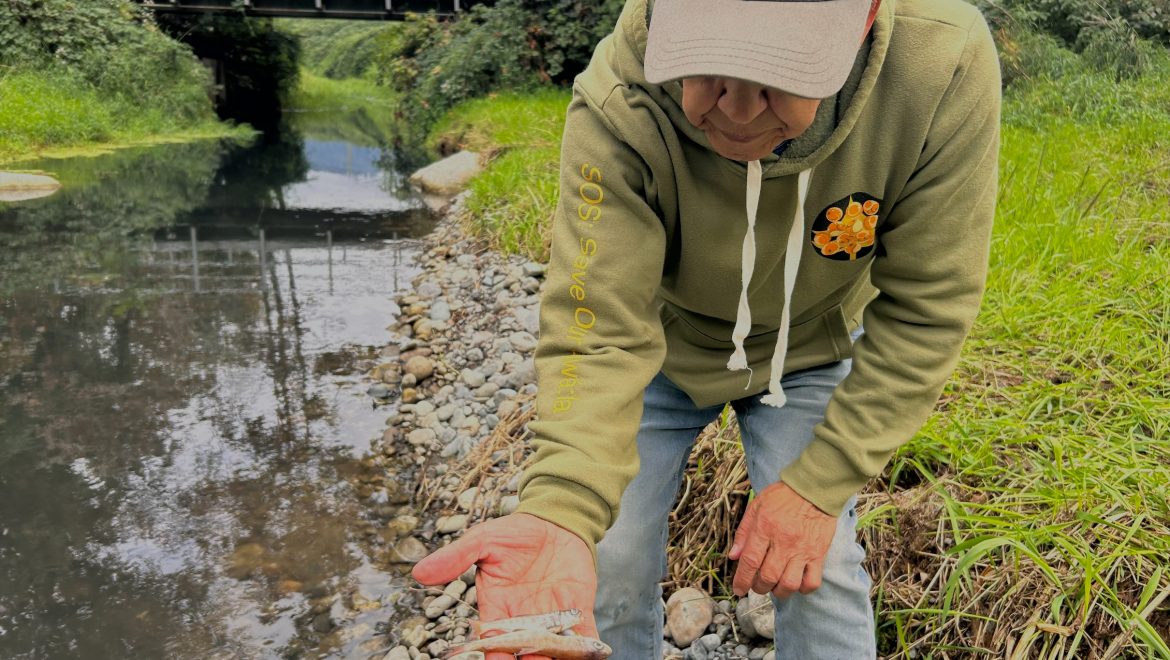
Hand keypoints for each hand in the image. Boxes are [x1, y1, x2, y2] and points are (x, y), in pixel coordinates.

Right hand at [412, 513, 598, 659]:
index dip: (495, 653)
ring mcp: (552, 619)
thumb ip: (456, 557)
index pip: (493, 642)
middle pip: (523, 653)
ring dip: (555, 658)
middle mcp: (524, 620)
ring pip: (553, 651)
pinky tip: (592, 655)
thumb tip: (419, 573)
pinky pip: (584, 637)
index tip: (498, 658)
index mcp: (497, 609)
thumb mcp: (483, 539)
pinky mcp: (579, 613)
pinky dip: (589, 651)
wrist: (555, 521)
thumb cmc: (516, 532)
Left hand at [728, 482, 836, 598]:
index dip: (742, 580)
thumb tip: (733, 556)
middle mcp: (784, 542)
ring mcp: (802, 550)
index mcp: (765, 528)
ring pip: (789, 584)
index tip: (738, 589)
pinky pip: (811, 582)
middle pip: (768, 577)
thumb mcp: (756, 506)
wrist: (815, 488)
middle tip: (757, 585)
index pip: (750, 561)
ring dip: (779, 591)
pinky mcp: (818, 554)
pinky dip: (802, 589)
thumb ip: (743, 532)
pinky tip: (796, 584)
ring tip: (775, 586)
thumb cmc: (783, 496)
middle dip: (758, 587)